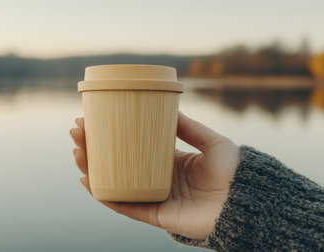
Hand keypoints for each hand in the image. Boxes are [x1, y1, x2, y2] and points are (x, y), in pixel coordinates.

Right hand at [70, 111, 239, 239]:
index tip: (91, 118)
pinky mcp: (154, 214)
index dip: (111, 135)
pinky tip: (87, 179)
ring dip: (91, 168)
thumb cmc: (233, 171)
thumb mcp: (211, 141)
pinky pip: (123, 205)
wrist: (247, 200)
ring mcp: (153, 196)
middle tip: (77, 131)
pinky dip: (103, 194)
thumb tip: (166, 106)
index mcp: (168, 162)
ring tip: (77, 150)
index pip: (131, 147)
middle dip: (93, 148)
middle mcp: (156, 178)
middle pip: (117, 163)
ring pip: (114, 182)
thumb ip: (189, 127)